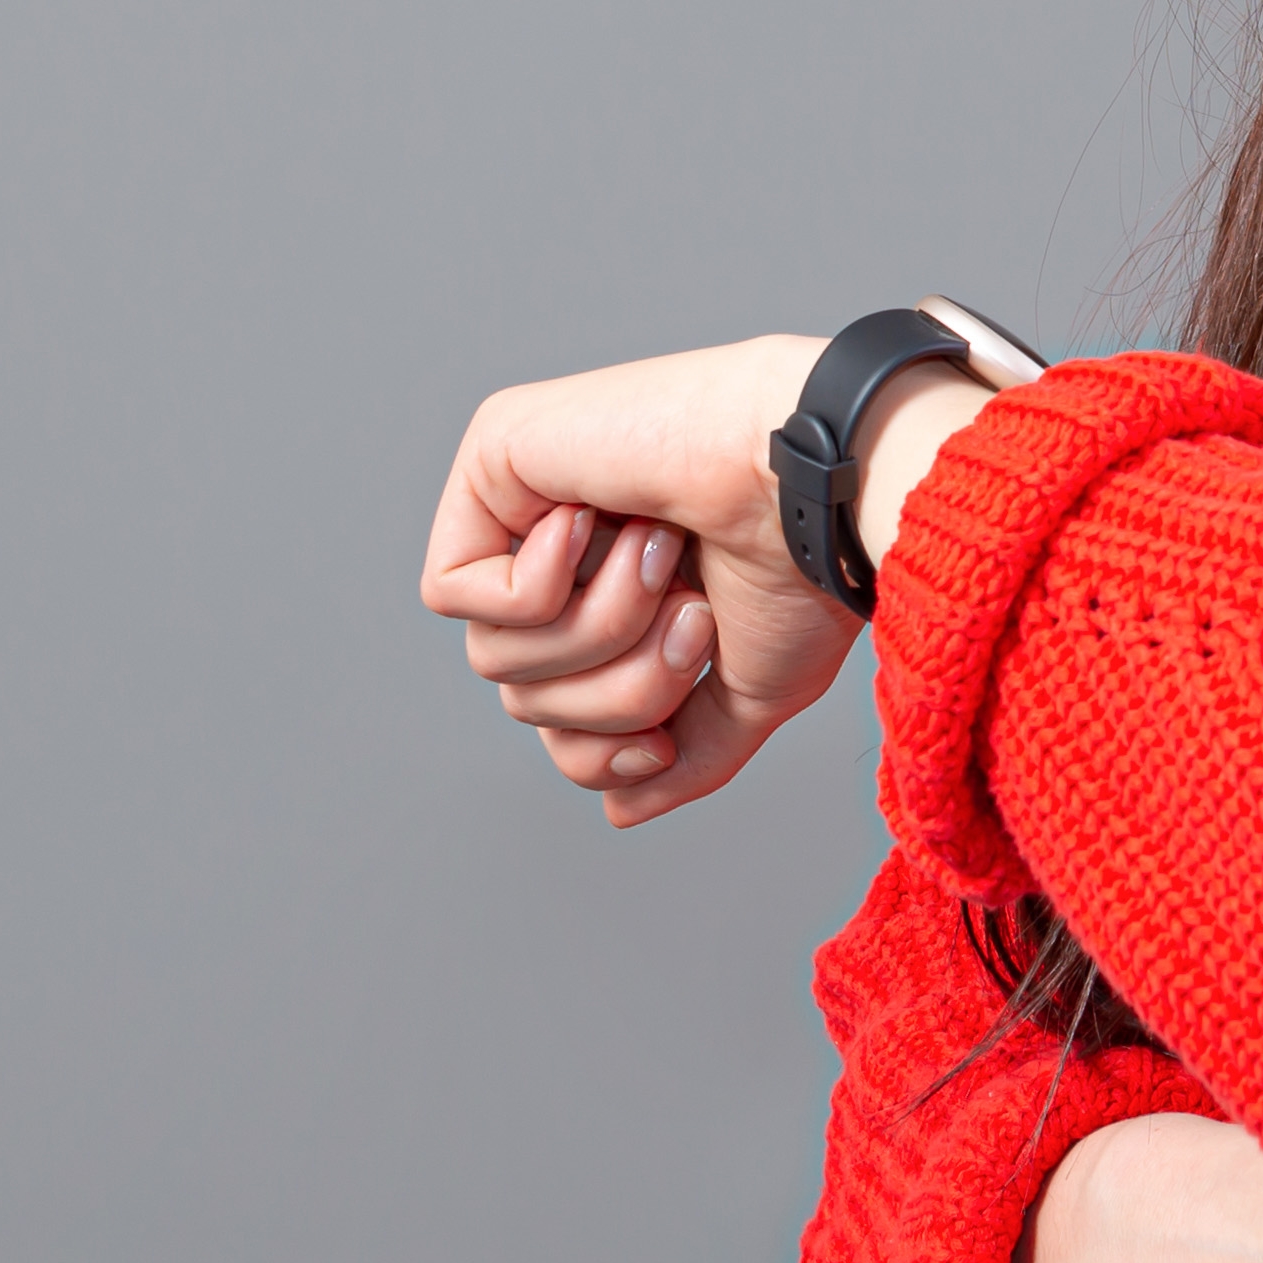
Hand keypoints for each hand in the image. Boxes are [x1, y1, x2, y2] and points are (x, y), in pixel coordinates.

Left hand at [417, 337, 865, 825]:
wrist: (813, 487)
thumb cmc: (801, 570)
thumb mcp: (753, 689)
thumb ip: (688, 749)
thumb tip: (620, 806)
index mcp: (631, 604)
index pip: (559, 725)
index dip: (601, 753)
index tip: (667, 734)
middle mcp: (573, 557)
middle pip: (524, 700)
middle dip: (616, 688)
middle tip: (693, 614)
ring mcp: (527, 507)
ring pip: (493, 655)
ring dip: (596, 628)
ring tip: (660, 555)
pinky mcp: (493, 457)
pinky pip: (449, 590)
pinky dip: (535, 585)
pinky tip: (597, 517)